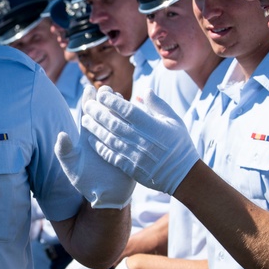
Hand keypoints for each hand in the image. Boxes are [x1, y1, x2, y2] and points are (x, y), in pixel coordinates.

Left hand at [54, 86, 136, 208]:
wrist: (104, 197)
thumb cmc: (85, 181)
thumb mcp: (71, 166)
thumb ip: (64, 151)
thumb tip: (61, 134)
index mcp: (89, 138)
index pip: (88, 115)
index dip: (88, 102)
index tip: (89, 89)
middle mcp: (103, 138)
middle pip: (104, 115)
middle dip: (104, 101)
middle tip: (106, 88)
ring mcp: (117, 145)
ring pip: (117, 122)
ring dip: (117, 109)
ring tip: (118, 96)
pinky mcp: (128, 153)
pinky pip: (129, 137)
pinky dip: (130, 126)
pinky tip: (132, 116)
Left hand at [82, 86, 198, 195]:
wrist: (183, 175)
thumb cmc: (179, 144)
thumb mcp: (174, 120)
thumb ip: (158, 105)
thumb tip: (143, 92)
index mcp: (153, 126)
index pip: (127, 110)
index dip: (112, 101)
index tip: (101, 93)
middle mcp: (141, 140)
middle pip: (114, 123)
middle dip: (98, 112)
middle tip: (87, 104)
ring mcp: (134, 155)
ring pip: (109, 138)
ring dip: (95, 128)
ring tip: (85, 119)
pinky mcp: (130, 167)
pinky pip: (111, 155)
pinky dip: (99, 146)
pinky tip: (90, 139)